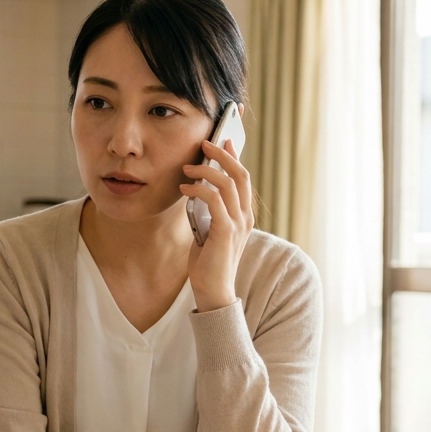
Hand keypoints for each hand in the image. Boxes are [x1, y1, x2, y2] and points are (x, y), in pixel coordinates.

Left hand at [179, 138, 254, 311]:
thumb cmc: (208, 261)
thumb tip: (198, 190)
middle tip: (204, 144)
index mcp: (243, 215)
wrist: (213, 290)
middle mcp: (245, 216)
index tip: (223, 141)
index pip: (243, 178)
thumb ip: (210, 211)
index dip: (234, 157)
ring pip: (228, 183)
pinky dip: (199, 190)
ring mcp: (238, 224)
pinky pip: (214, 200)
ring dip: (206, 170)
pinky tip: (184, 189)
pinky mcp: (226, 232)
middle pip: (239, 174)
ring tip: (187, 169)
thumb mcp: (209, 230)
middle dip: (222, 155)